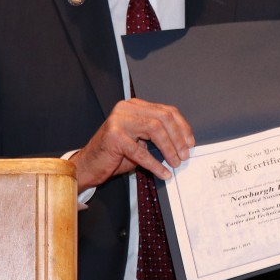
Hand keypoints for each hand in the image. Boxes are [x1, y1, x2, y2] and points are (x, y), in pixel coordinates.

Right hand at [70, 98, 194, 190]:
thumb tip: (184, 143)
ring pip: (155, 130)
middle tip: (185, 155)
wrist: (88, 165)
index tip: (190, 142)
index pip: (166, 110)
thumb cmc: (116, 154)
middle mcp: (126, 109)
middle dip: (178, 138)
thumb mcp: (140, 140)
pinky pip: (141, 152)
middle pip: (163, 118)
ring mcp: (119, 121)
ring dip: (169, 149)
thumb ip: (158, 135)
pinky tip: (163, 173)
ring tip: (176, 163)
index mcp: (135, 106)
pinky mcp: (114, 137)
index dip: (182, 126)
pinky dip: (155, 164)